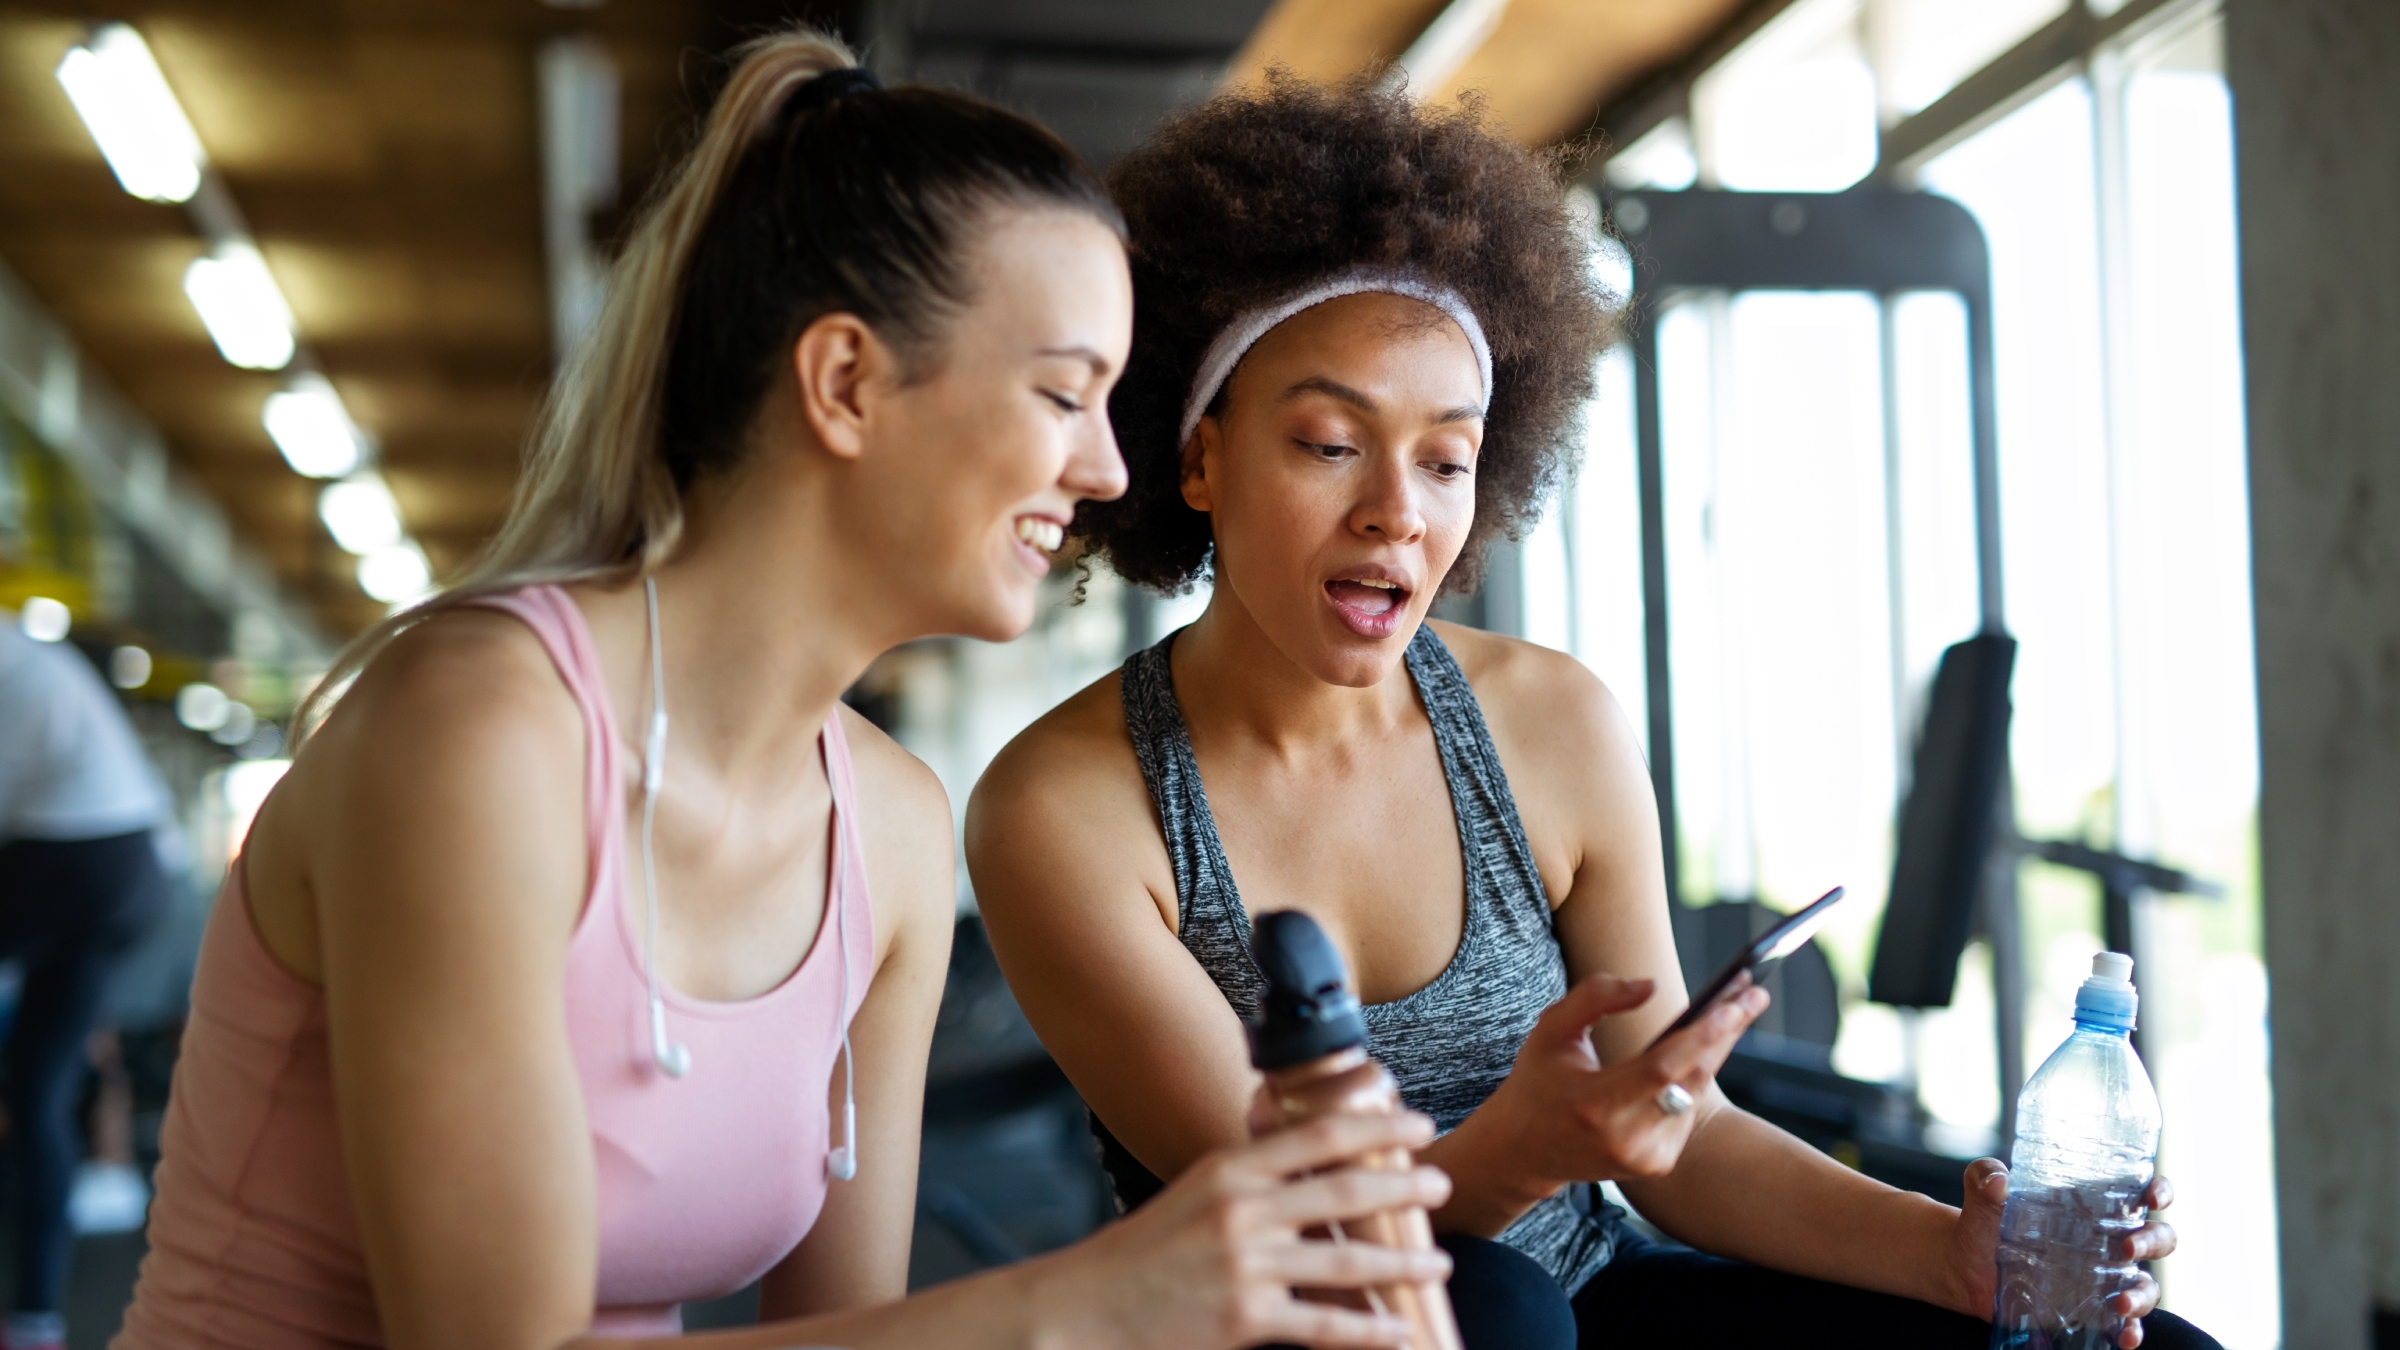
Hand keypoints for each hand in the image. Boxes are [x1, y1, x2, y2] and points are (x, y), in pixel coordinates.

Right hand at [1038, 1112, 1455, 1349]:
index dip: (1377, 1127)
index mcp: (1229, 1168)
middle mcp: (1241, 1210)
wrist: (1083, 1309)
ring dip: (1403, 1264)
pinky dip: (1370, 1329)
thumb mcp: (1192, 1195)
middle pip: (1345, 1191)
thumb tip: (1310, 1174)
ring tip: (1440, 1264)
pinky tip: (1400, 1329)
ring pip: (1348, 1264)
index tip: (1418, 1124)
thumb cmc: (1140, 1255)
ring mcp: (1245, 1266)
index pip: (1318, 1135)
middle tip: (1443, 1185)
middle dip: (1404, 1187)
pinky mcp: (1245, 1319)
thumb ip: (1249, 1182)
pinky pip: (1325, 1325)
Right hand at [1477, 972, 1769, 1186]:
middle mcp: (1625, 1139)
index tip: (1734, 1002)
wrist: (1524, 1150)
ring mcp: (1645, 1158)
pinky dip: (1695, 1074)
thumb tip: (1651, 985)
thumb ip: (1594, 998)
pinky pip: (1687, 1108)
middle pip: (1692, 1079)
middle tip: (1753, 993)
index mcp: (1594, 1105)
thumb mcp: (1551, 1031)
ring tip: (1734, 1006)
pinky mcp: (1657, 1164)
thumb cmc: (1539, 1081)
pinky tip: (1704, 1044)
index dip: (1701, 1035)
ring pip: (1695, 1092)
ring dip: (1716, 1048)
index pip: (1660, 1069)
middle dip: (1726, 1032)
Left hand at [1944, 1162, 2180, 1347]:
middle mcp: (2108, 1241)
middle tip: (2128, 1248)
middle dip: (2153, 1241)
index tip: (2153, 1197)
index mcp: (2092, 1205)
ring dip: (2144, 1294)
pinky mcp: (2093, 1308)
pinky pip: (2126, 1322)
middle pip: (2157, 1238)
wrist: (1965, 1267)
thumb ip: (1984, 1177)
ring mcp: (2104, 1277)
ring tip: (2122, 1303)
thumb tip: (1997, 1180)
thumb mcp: (1982, 1195)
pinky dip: (2132, 1330)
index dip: (2158, 1192)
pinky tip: (2125, 1337)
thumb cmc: (1983, 1223)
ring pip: (2147, 1284)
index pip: (2140, 1193)